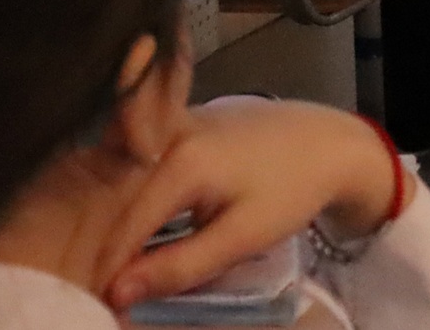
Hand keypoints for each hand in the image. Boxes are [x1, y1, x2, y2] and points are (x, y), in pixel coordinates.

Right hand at [101, 98, 400, 309]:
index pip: (122, 230)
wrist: (330, 142)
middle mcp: (166, 134)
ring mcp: (172, 122)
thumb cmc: (293, 189)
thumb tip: (119, 293)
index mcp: (179, 162)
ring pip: (122, 182)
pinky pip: (138, 164)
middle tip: (103, 289)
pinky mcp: (180, 122)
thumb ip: (181, 264)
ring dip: (111, 223)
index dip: (107, 275)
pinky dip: (129, 197)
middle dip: (105, 249)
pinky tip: (132, 227)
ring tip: (112, 264)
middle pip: (114, 203)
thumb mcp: (243, 236)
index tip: (99, 308)